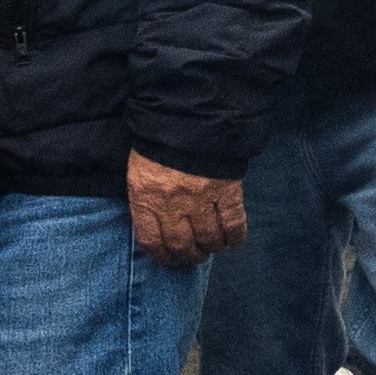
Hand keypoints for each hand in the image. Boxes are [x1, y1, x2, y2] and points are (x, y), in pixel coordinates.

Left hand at [127, 152, 247, 264]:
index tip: (168, 259)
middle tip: (193, 256)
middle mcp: (172, 205)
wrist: (188, 115)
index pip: (151, 242)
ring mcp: (201, 199)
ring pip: (208, 240)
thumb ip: (145, 199)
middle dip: (188, 256)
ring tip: (212, 247)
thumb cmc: (159, 141)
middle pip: (182, 246)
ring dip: (211, 248)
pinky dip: (235, 237)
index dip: (162, 257)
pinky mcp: (226, 191)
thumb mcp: (139, 170)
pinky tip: (233, 242)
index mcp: (146, 198)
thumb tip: (155, 224)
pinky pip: (233, 224)